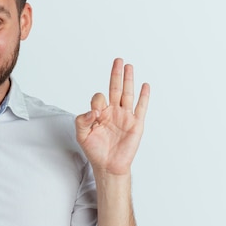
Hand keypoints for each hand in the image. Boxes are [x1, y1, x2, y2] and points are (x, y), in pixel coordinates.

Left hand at [75, 58, 149, 175]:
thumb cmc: (94, 150)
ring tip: (129, 66)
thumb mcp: (81, 135)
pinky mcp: (136, 124)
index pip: (98, 98)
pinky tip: (145, 85)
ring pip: (127, 94)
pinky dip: (143, 96)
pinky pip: (141, 108)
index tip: (95, 114)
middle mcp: (113, 112)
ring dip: (128, 80)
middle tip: (117, 60)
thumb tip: (93, 111)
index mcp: (99, 113)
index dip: (96, 102)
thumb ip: (82, 120)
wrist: (108, 166)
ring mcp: (125, 116)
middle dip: (116, 74)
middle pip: (115, 88)